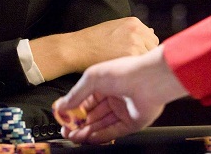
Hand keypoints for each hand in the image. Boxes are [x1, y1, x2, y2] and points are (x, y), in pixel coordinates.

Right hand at [53, 46, 187, 143]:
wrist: (149, 80)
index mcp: (104, 83)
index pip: (84, 100)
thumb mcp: (91, 79)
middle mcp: (113, 97)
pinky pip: (114, 131)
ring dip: (87, 131)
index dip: (73, 109)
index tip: (62, 117)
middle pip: (92, 114)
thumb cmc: (123, 72)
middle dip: (78, 123)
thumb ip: (76, 94)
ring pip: (101, 124)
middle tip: (66, 131)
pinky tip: (89, 138)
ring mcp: (123, 110)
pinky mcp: (132, 122)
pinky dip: (101, 136)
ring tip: (74, 136)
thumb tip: (61, 105)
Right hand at [68, 17, 158, 70]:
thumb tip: (152, 33)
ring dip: (140, 63)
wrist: (77, 48)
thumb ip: (132, 31)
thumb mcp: (113, 28)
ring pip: (149, 57)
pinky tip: (125, 71)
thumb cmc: (92, 40)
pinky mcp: (132, 54)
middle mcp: (137, 30)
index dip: (144, 48)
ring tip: (127, 68)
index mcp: (133, 22)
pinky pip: (142, 64)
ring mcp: (136, 41)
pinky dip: (136, 69)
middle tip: (130, 62)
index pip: (151, 37)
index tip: (133, 55)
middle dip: (144, 54)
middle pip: (153, 46)